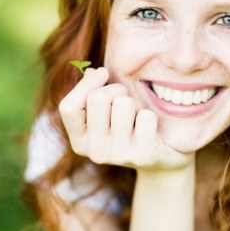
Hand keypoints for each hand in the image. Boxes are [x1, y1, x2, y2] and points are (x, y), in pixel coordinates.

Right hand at [59, 67, 194, 170]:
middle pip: (98, 98)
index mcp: (79, 142)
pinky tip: (150, 128)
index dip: (86, 83)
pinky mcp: (143, 157)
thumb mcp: (107, 111)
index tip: (104, 72)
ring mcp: (119, 157)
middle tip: (127, 101)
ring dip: (135, 103)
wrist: (161, 158)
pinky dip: (151, 115)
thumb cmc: (130, 126)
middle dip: (116, 90)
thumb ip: (94, 92)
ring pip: (123, 103)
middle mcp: (95, 153)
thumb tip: (91, 71)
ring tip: (138, 116)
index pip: (68, 107)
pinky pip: (146, 116)